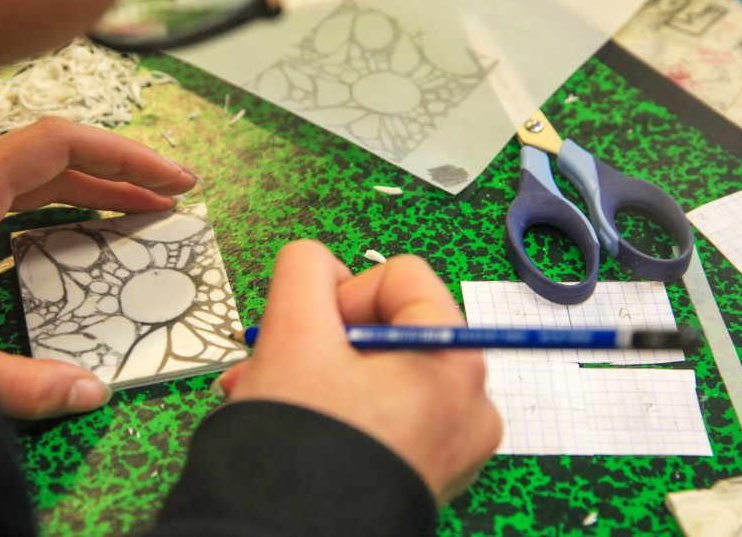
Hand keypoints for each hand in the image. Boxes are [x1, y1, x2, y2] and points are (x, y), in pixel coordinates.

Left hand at [0, 117, 197, 418]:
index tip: (173, 179)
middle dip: (125, 171)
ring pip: (43, 175)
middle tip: (178, 196)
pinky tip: (88, 232)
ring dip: (100, 186)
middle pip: (62, 156)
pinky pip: (24, 196)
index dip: (127, 155)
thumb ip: (18, 381)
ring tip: (147, 211)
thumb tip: (93, 395)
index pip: (63, 145)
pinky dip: (67, 204)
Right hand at [215, 240, 501, 503]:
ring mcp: (453, 445)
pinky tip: (301, 427)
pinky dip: (344, 411)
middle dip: (322, 339)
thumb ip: (304, 269)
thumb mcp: (292, 332)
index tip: (310, 334)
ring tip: (271, 397)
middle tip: (275, 363)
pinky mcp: (429, 474)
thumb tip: (321, 267)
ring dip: (320, 374)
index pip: (400, 277)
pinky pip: (388, 416)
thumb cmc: (301, 443)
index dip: (343, 294)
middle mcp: (470, 402)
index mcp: (454, 358)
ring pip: (380, 372)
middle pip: (387, 326)